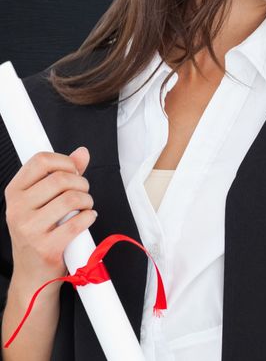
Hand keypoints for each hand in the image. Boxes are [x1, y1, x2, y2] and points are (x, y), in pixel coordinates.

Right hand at [3, 148, 96, 284]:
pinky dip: (89, 218)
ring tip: (84, 208)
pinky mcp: (45, 247)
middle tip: (83, 194)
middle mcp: (17, 209)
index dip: (65, 161)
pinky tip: (86, 220)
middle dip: (82, 184)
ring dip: (87, 201)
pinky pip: (78, 222)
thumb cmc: (39, 233)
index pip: (40, 160)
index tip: (73, 171)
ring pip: (72, 198)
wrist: (33, 274)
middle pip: (61, 178)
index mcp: (15, 193)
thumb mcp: (43, 201)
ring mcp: (29, 229)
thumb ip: (63, 174)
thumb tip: (82, 152)